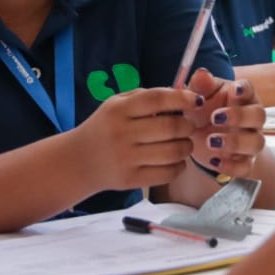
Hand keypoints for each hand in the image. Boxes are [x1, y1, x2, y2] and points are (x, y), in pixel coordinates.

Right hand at [70, 86, 200, 191]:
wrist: (79, 160)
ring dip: (186, 147)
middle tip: (189, 127)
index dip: (182, 98)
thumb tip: (182, 95)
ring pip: (172, 152)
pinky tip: (176, 161)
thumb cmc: (105, 128)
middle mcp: (121, 133)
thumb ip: (145, 97)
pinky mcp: (130, 180)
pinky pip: (167, 173)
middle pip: (170, 127)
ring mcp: (125, 158)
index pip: (157, 99)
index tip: (196, 101)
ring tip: (184, 144)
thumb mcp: (116, 104)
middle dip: (188, 126)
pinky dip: (179, 167)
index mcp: (118, 110)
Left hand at [185, 68, 265, 178]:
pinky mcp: (244, 160)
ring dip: (235, 142)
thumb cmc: (204, 110)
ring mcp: (249, 140)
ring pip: (257, 142)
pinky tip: (214, 161)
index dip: (244, 89)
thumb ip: (200, 86)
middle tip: (215, 117)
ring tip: (211, 141)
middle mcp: (250, 118)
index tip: (234, 89)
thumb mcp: (199, 96)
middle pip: (259, 115)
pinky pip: (246, 167)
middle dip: (240, 116)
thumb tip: (201, 73)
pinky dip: (232, 166)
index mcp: (241, 97)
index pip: (249, 90)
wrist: (200, 136)